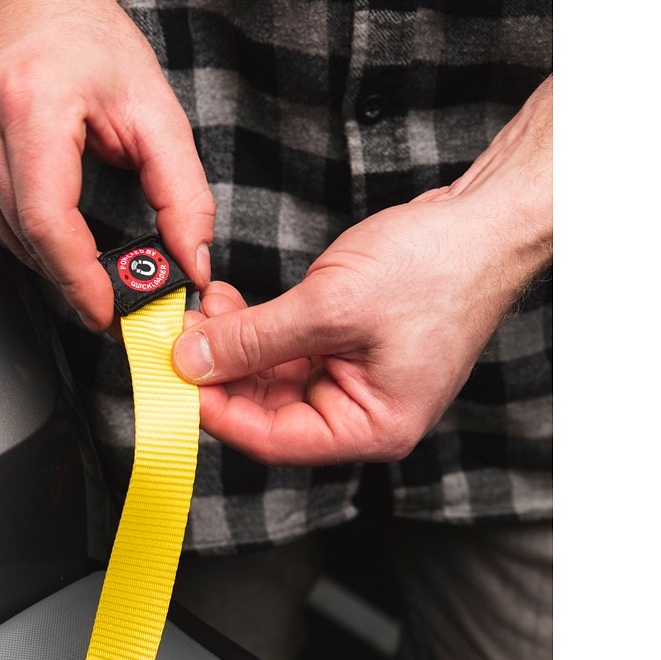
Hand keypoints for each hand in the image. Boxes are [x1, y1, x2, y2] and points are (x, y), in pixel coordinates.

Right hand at [0, 0, 213, 331]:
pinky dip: (34, 241)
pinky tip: (58, 219)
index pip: (48, 222)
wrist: (26, 0)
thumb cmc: (85, 42)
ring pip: (13, 244)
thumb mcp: (156, 111)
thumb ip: (183, 193)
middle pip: (30, 242)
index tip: (107, 312)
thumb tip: (189, 261)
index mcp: (31, 108)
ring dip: (57, 262)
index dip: (79, 280)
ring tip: (94, 256)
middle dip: (78, 280)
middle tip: (120, 295)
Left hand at [171, 78, 551, 463]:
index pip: (273, 439)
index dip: (217, 411)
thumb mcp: (330, 305)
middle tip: (181, 335)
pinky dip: (257, 328)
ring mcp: (356, 381)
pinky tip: (229, 302)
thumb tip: (192, 361)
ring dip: (234, 343)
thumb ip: (255, 339)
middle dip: (220, 371)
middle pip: (268, 411)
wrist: (486, 220)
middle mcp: (363, 414)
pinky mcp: (349, 349)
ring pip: (272, 378)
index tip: (174, 379)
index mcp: (372, 427)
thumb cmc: (437, 267)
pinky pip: (289, 350)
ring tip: (204, 307)